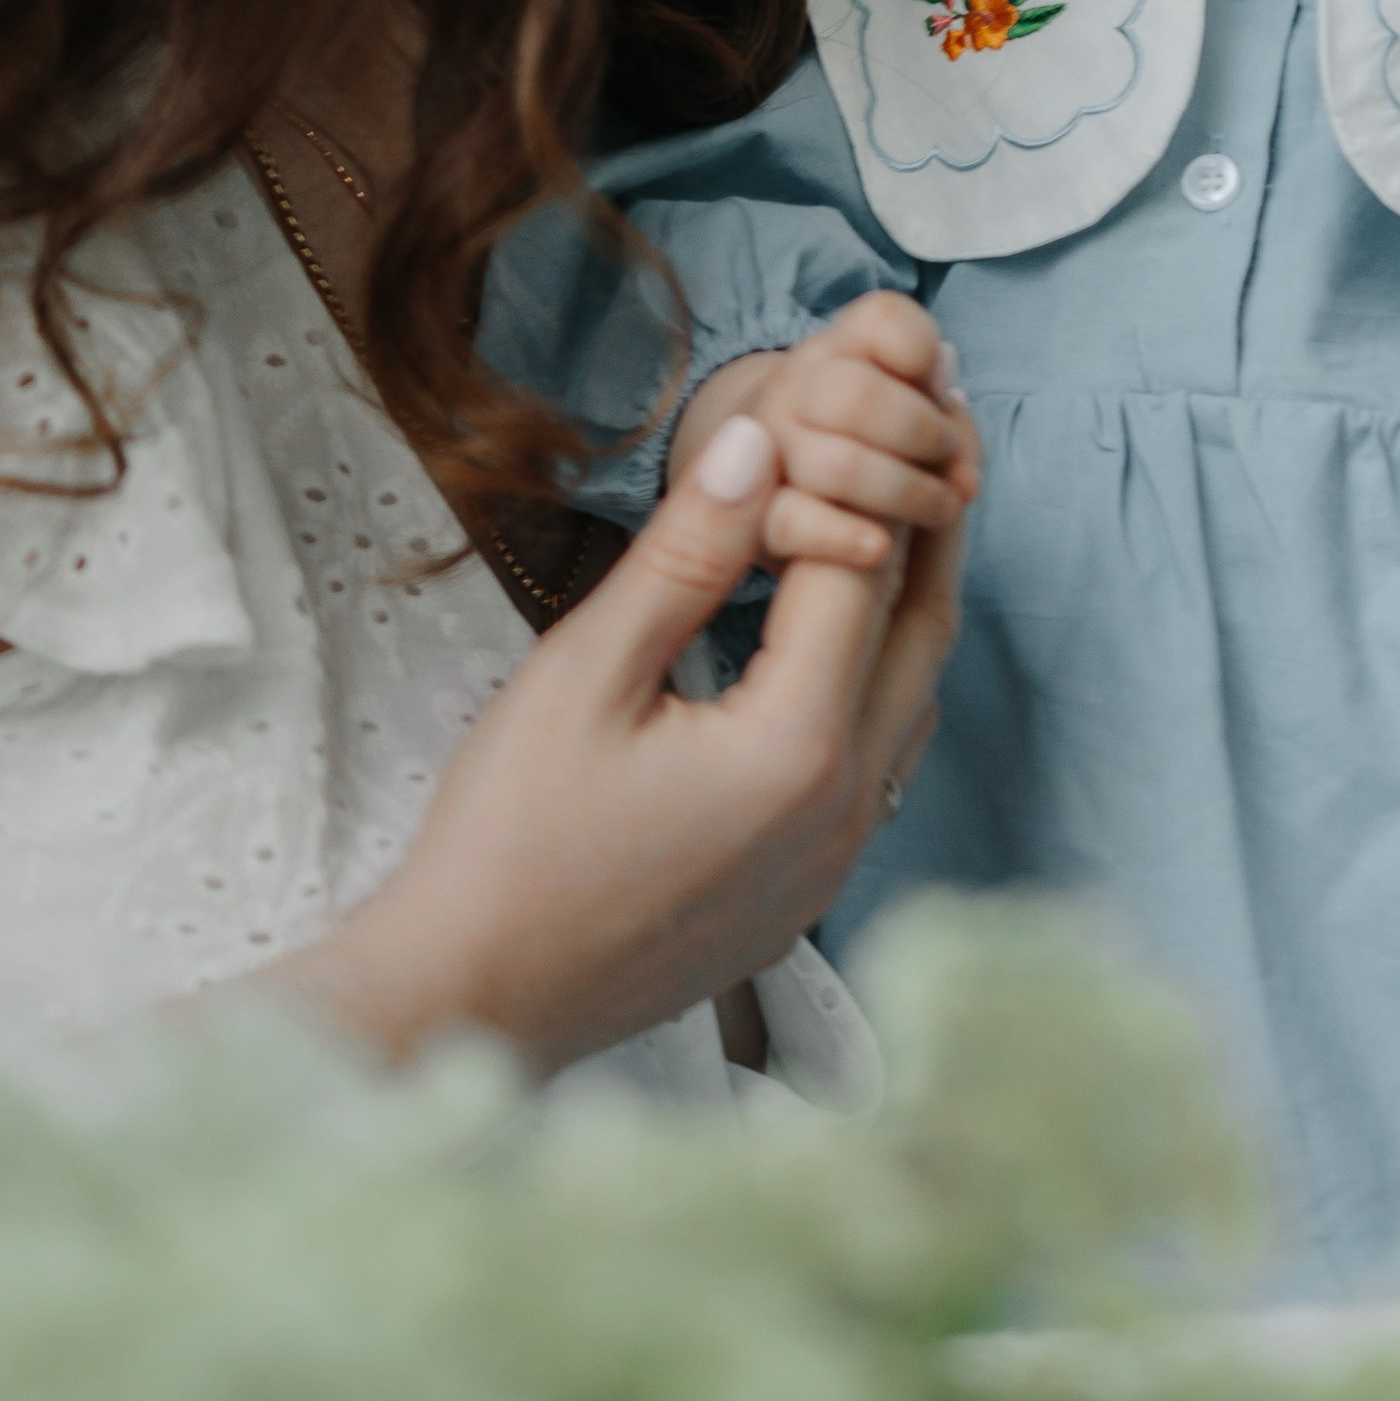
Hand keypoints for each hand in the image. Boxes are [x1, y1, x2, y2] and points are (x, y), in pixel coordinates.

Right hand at [283, 407, 958, 1075]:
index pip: (861, 568)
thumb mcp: (585, 672)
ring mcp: (836, 860)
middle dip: (924, 522)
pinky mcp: (810, 892)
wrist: (474, 1004)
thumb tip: (761, 441)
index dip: (855, 470)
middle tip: (924, 430)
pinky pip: (885, 763)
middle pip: (920, 630)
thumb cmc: (509, 841)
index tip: (853, 397)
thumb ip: (685, 554)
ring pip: (915, 700)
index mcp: (797, 742)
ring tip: (889, 513)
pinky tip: (841, 641)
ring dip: (909, 604)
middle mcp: (845, 806)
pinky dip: (883, 680)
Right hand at [669, 291, 981, 574]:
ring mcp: (768, 451)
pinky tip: (879, 548)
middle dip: (923, 431)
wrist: (761, 475)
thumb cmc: (859, 436)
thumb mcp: (898, 402)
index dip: (921, 351)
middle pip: (862, 396)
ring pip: (840, 466)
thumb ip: (933, 396)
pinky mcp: (754, 515)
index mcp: (837, 348)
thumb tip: (951, 394)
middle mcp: (794, 388)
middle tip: (946, 457)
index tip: (941, 390)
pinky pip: (792, 523)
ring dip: (907, 491)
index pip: (882, 320)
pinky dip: (842, 537)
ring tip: (941, 508)